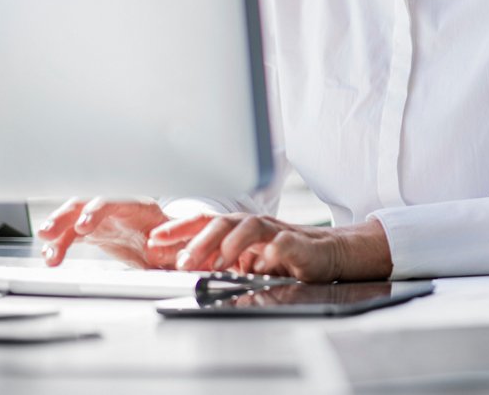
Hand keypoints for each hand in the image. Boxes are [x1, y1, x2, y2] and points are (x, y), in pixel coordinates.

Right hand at [36, 198, 177, 268]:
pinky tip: (50, 255)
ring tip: (47, 252)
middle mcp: (118, 209)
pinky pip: (71, 234)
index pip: (115, 202)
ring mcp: (103, 219)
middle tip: (49, 232)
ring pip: (73, 218)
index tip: (83, 226)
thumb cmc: (175, 242)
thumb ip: (167, 250)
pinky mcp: (94, 232)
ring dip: (57, 232)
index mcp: (141, 208)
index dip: (96, 211)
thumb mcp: (176, 248)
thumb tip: (156, 253)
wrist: (171, 245)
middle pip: (87, 205)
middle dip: (66, 217)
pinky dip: (59, 244)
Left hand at [149, 213, 392, 282]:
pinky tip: (262, 264)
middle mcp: (257, 226)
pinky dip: (273, 251)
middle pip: (224, 221)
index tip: (156, 240)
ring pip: (252, 226)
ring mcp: (279, 233)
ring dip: (232, 243)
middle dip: (200, 240)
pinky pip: (285, 244)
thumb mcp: (249, 260)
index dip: (180, 228)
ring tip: (219, 263)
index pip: (206, 221)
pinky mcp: (301, 245)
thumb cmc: (289, 257)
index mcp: (241, 228)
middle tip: (184, 262)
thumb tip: (187, 269)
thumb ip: (222, 261)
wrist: (332, 254)